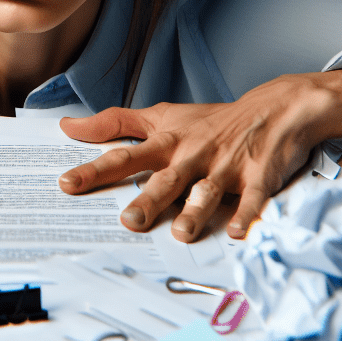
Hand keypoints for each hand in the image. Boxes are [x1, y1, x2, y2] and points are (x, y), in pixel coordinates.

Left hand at [58, 75, 329, 241]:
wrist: (275, 108)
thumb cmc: (212, 121)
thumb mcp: (161, 117)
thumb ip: (114, 123)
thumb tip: (67, 126)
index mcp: (168, 142)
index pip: (125, 156)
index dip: (95, 170)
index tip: (67, 184)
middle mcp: (193, 154)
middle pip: (167, 178)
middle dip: (150, 198)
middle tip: (130, 220)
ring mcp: (226, 165)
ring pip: (208, 190)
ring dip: (196, 210)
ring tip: (181, 232)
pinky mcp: (258, 176)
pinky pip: (252, 198)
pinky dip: (247, 215)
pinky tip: (238, 232)